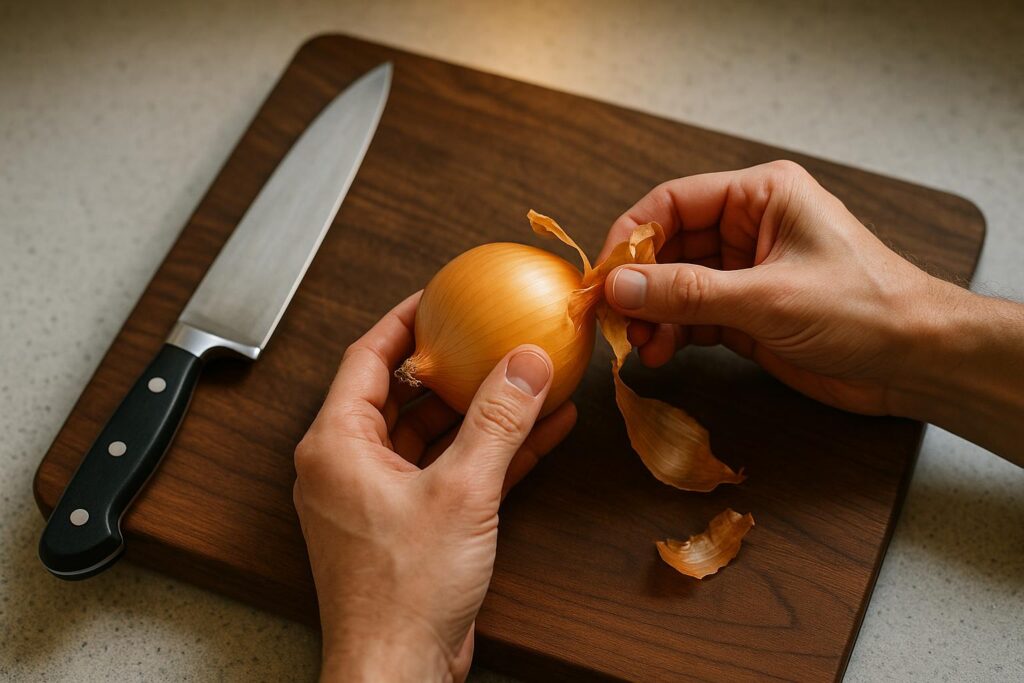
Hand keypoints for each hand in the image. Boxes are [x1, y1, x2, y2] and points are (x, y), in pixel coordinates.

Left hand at [293, 292, 576, 681]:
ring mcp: (381, 498)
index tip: (437, 296)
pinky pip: (452, 472)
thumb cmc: (402, 594)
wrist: (398, 672)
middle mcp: (351, 466)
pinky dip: (491, 453)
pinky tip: (540, 433)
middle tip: (489, 332)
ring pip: (434, 435)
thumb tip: (525, 364)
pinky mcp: (412, 526)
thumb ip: (498, 422)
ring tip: (527, 378)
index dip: (405, 321)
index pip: (367, 358)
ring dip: (482, 412)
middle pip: (405, 394)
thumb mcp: (461, 491)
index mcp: (338, 445)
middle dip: (454, 365)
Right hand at [600, 161, 1023, 464]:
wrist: (917, 362)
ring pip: (675, 285)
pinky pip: (692, 317)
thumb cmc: (864, 309)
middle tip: (612, 318)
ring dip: (651, 314)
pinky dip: (670, 334)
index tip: (603, 276)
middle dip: (639, 284)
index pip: (673, 202)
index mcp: (761, 197)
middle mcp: (749, 228)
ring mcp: (746, 272)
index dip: (631, 237)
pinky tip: (658, 353)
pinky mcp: (746, 313)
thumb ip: (688, 293)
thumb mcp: (768, 298)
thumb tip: (618, 286)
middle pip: (668, 246)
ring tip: (638, 344)